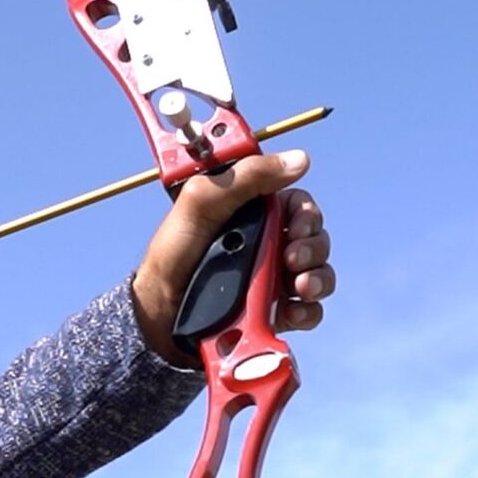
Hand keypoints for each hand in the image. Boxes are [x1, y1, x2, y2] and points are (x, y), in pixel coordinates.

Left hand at [132, 150, 335, 364]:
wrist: (159, 317)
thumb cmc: (172, 257)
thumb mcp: (199, 204)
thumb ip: (245, 177)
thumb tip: (299, 160)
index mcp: (252, 215)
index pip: (297, 206)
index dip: (306, 213)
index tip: (298, 224)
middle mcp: (267, 246)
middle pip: (314, 239)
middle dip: (314, 246)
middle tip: (292, 258)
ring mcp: (271, 282)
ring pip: (318, 274)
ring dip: (318, 278)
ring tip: (301, 287)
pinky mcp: (272, 315)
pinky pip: (308, 312)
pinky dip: (308, 311)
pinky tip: (292, 312)